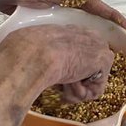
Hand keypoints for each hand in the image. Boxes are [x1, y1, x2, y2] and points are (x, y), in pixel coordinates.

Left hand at [0, 0, 125, 36]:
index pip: (99, 5)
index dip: (117, 18)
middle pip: (96, 10)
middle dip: (113, 23)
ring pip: (84, 15)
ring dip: (99, 27)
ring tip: (113, 41)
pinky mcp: (48, 7)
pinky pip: (71, 19)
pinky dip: (82, 28)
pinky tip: (85, 38)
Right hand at [0, 24, 115, 102]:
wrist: (31, 56)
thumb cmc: (21, 51)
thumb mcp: (25, 45)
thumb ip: (37, 52)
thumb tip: (24, 59)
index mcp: (66, 31)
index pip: (76, 54)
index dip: (67, 72)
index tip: (56, 80)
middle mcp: (84, 35)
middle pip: (87, 66)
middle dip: (75, 81)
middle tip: (60, 87)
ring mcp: (97, 45)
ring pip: (93, 78)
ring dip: (77, 90)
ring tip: (63, 88)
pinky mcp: (104, 59)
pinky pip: (97, 87)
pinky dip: (82, 94)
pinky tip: (70, 88)